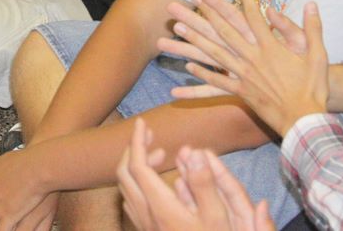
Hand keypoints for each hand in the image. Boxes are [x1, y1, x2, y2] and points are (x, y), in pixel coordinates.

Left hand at [118, 118, 274, 230]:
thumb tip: (193, 151)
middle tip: (153, 136)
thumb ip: (204, 183)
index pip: (136, 166)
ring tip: (161, 155)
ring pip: (126, 188)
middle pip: (124, 174)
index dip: (137, 141)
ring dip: (137, 166)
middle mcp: (146, 215)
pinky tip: (158, 183)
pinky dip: (139, 183)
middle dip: (134, 149)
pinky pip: (132, 201)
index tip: (144, 123)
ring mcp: (144, 225)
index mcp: (160, 207)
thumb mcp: (217, 217)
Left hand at [167, 0, 328, 135]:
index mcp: (271, 46)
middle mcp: (253, 57)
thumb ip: (313, 27)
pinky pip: (217, 83)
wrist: (305, 119)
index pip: (253, 15)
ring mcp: (244, 75)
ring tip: (177, 27)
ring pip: (214, 54)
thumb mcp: (318, 54)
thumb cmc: (314, 87)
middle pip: (225, 30)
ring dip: (194, 39)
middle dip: (207, 11)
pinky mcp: (241, 92)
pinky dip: (202, 74)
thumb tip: (311, 3)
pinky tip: (187, 67)